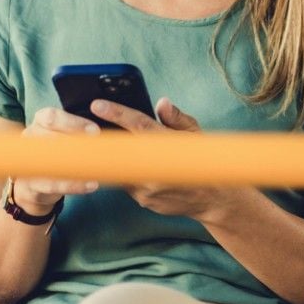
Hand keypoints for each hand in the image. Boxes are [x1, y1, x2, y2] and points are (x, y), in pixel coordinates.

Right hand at [14, 107, 101, 214]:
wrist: (34, 183)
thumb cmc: (55, 150)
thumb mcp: (65, 133)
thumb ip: (79, 130)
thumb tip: (99, 133)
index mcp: (39, 121)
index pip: (52, 116)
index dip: (74, 123)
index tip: (95, 131)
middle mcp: (29, 138)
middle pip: (50, 137)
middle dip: (76, 143)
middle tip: (98, 150)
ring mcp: (27, 161)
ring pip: (49, 160)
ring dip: (75, 163)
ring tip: (95, 167)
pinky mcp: (31, 184)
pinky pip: (52, 184)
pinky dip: (74, 185)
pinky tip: (92, 184)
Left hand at [90, 97, 247, 222]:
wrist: (214, 200)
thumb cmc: (204, 161)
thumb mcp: (197, 134)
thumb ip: (176, 118)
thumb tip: (161, 103)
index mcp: (170, 147)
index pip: (139, 125)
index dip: (116, 113)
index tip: (97, 105)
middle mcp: (156, 169)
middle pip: (119, 148)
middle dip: (102, 137)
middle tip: (89, 128)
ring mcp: (147, 187)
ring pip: (119, 166)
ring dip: (114, 156)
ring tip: (110, 146)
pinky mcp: (142, 200)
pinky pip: (125, 181)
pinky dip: (125, 171)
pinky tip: (132, 166)